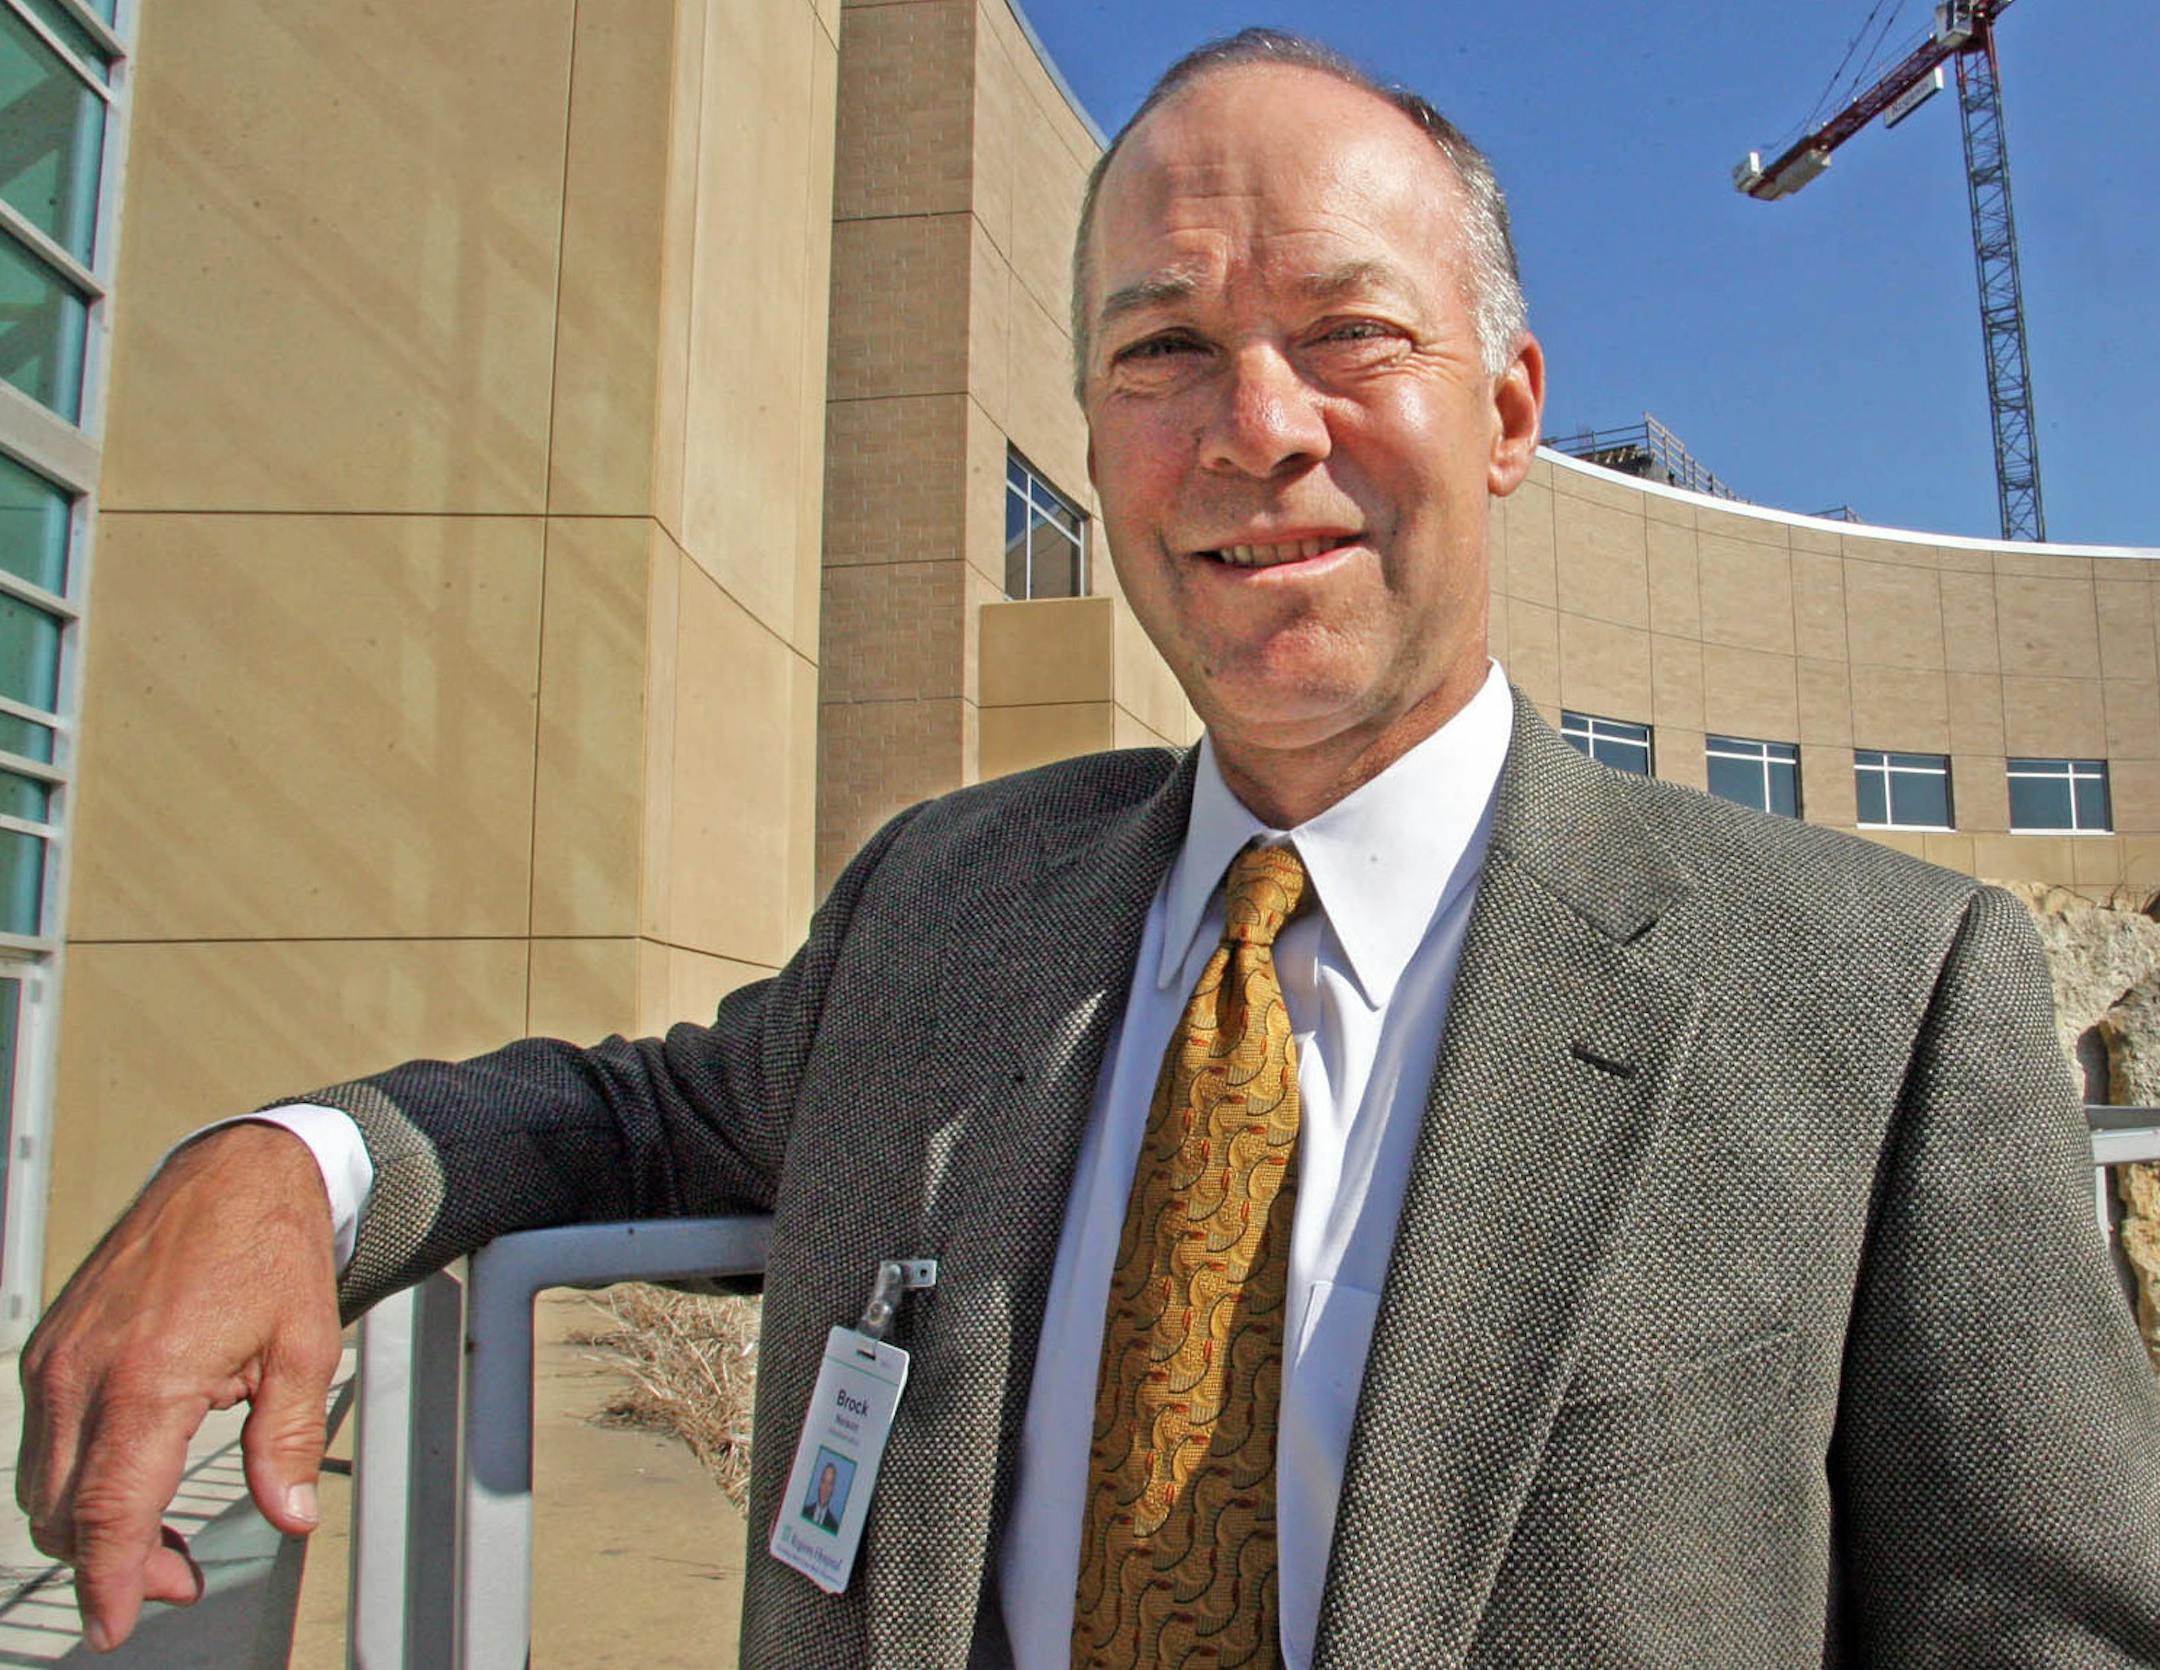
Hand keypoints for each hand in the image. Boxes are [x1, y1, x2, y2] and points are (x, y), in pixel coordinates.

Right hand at [15, 1121, 342, 1652]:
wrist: (233, 1172)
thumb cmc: (271, 1248)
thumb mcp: (305, 1347)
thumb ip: (287, 1441)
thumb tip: (291, 1516)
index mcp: (150, 1377)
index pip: (110, 1511)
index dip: (110, 1581)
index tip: (116, 1627)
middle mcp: (85, 1371)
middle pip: (65, 1512)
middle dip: (112, 1564)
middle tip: (179, 1578)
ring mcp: (57, 1357)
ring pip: (44, 1482)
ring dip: (90, 1526)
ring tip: (159, 1539)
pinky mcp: (50, 1346)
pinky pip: (42, 1439)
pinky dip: (76, 1478)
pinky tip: (133, 1475)